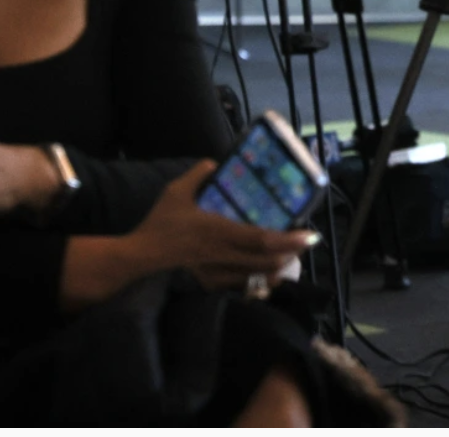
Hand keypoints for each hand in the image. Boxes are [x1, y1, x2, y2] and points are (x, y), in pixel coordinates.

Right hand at [125, 161, 316, 292]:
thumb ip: (196, 175)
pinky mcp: (209, 283)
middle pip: (265, 261)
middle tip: (305, 244)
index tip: (309, 236)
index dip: (288, 240)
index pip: (261, 239)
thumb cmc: (160, 224)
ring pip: (256, 277)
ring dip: (277, 269)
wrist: (139, 257)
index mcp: (218, 232)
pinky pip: (240, 286)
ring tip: (291, 257)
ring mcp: (217, 272)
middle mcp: (222, 255)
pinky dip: (256, 282)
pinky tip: (265, 275)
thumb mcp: (175, 192)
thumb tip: (212, 162)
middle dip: (290, 255)